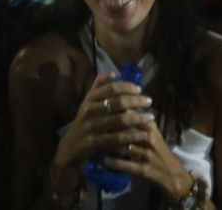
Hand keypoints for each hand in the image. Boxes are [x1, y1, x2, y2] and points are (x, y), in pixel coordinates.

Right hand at [50, 73, 153, 189]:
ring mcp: (92, 127)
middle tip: (150, 101)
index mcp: (90, 99)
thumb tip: (112, 73)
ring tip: (151, 117)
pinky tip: (143, 134)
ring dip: (138, 118)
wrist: (70, 147)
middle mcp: (90, 111)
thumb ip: (98, 87)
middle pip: (118, 102)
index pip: (111, 88)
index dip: (127, 87)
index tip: (140, 89)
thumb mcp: (87, 103)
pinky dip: (132, 136)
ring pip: (119, 120)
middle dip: (136, 101)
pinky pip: (117, 138)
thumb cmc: (84, 122)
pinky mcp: (95, 142)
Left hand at [98, 113, 195, 204]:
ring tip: (97, 142)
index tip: (100, 109)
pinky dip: (113, 163)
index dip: (113, 111)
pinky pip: (125, 165)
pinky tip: (104, 160)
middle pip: (124, 129)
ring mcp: (146, 155)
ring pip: (123, 146)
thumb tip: (121, 103)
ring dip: (108, 144)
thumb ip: (138, 119)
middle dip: (108, 127)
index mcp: (150, 127)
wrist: (172, 173)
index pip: (130, 113)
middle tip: (95, 126)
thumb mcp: (152, 132)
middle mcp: (148, 139)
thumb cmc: (159, 150)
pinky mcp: (143, 170)